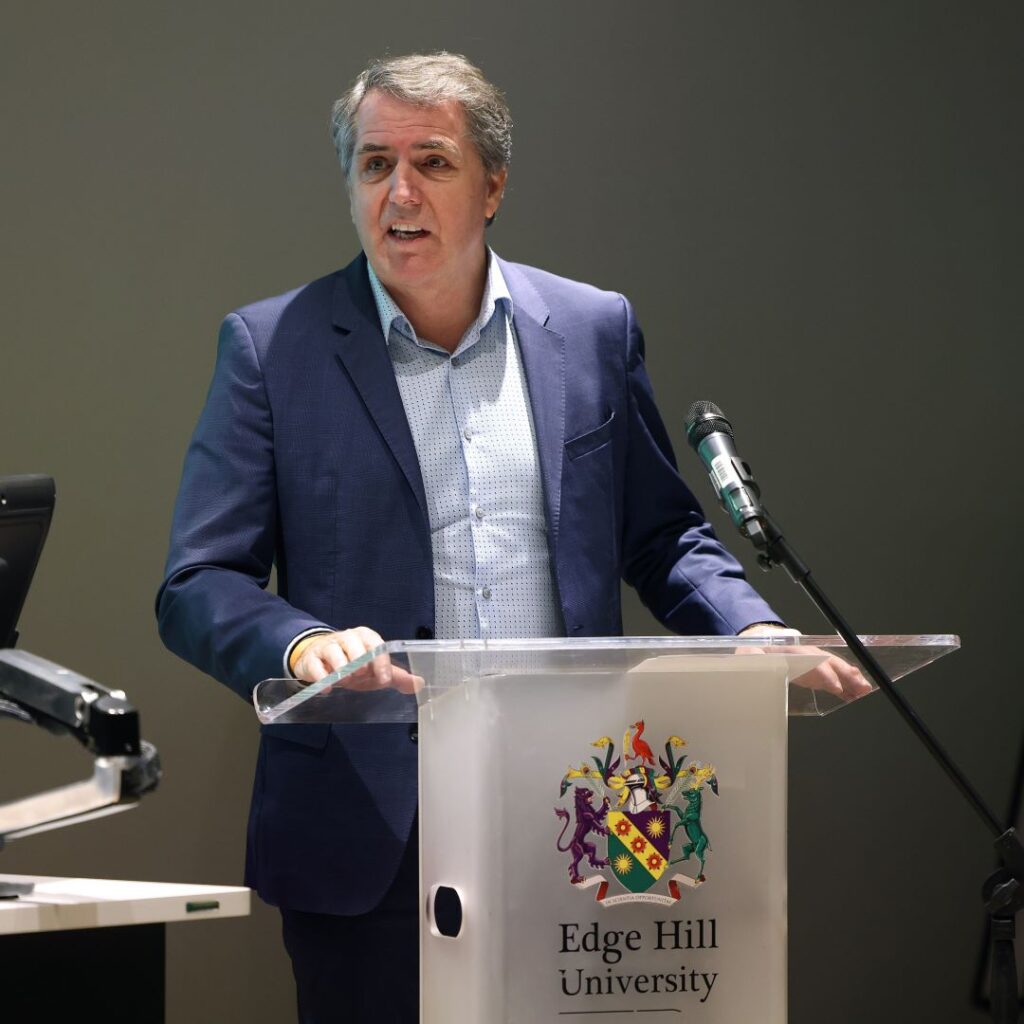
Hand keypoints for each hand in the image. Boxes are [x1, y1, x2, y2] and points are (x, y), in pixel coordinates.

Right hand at [290, 627, 420, 693]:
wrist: (321, 660)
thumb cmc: (353, 664)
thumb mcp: (374, 670)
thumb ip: (395, 676)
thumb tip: (419, 683)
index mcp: (366, 637)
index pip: (376, 645)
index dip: (381, 662)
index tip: (385, 680)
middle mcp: (347, 638)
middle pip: (354, 645)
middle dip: (359, 662)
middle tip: (360, 676)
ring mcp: (327, 647)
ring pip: (334, 653)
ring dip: (341, 669)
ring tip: (345, 681)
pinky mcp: (311, 659)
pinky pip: (315, 666)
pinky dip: (322, 678)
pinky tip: (328, 689)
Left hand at [737, 623, 872, 700]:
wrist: (760, 646)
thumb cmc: (755, 652)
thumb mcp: (747, 654)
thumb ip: (750, 656)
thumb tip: (751, 657)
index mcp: (790, 650)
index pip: (810, 659)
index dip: (824, 673)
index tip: (835, 686)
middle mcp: (806, 654)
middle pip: (828, 661)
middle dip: (846, 674)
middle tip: (861, 687)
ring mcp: (813, 663)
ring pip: (835, 669)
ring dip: (851, 679)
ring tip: (865, 690)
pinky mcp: (815, 673)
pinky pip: (833, 678)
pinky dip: (845, 686)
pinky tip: (856, 695)